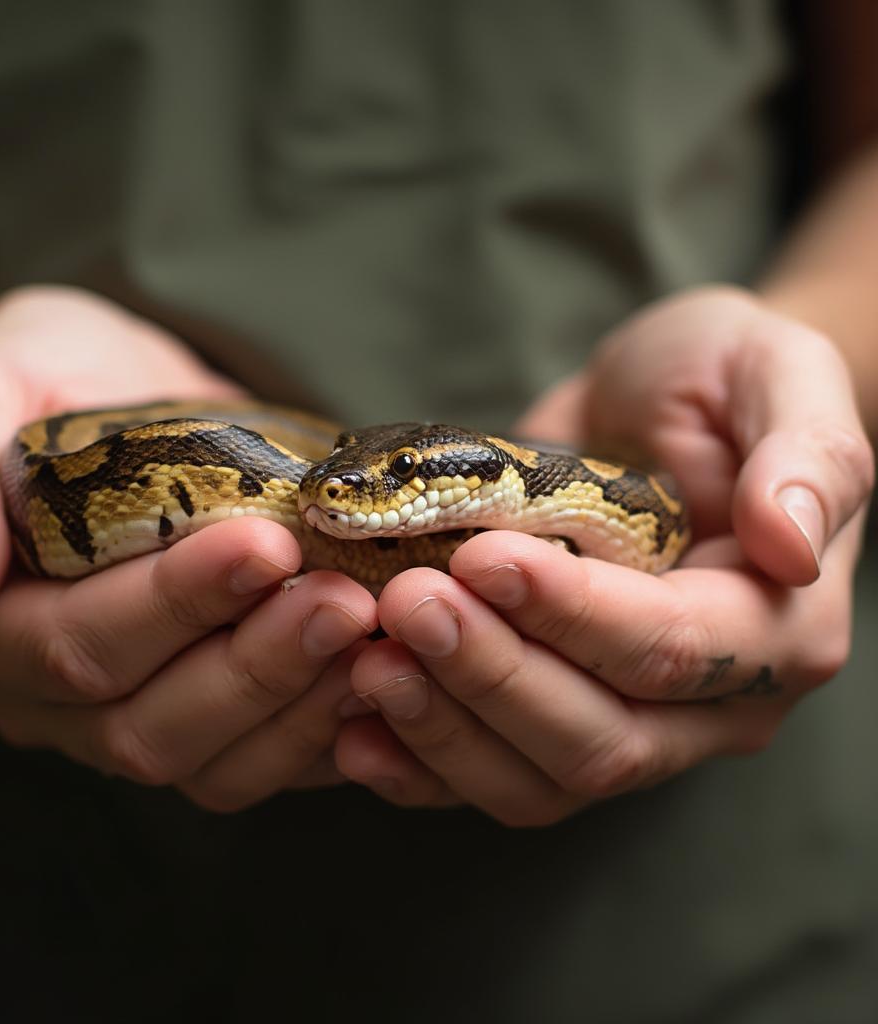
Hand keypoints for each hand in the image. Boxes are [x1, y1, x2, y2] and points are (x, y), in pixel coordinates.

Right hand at [0, 286, 376, 807]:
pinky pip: (266, 762)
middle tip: (343, 596)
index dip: (171, 605)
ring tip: (376, 634)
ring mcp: (130, 720)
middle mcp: (51, 701)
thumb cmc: (41, 381)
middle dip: (256, 664)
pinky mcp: (208, 721)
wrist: (112, 397)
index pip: (76, 645)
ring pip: (215, 764)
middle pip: (150, 726)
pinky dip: (329, 733)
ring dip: (303, 707)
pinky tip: (385, 679)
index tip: (263, 542)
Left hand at [334, 286, 874, 823]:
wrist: (648, 408)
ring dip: (445, 727)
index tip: (482, 558)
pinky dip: (421, 765)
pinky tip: (355, 732)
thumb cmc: (713, 382)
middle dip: (494, 675)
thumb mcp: (776, 374)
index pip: (668, 649)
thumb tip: (793, 543)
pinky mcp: (554, 721)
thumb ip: (808, 454)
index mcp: (775, 626)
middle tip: (406, 603)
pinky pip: (490, 777)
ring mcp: (630, 724)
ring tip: (368, 660)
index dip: (571, 614)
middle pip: (600, 738)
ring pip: (539, 778)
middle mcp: (710, 702)